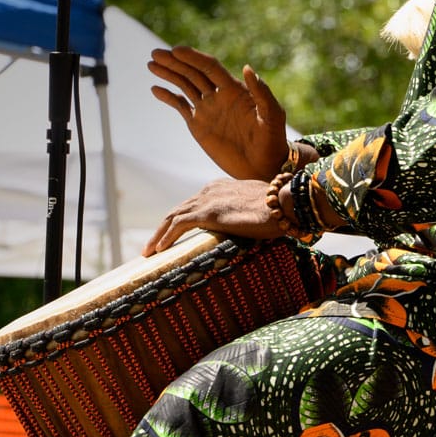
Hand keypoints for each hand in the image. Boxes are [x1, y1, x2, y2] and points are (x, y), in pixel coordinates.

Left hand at [143, 178, 291, 253]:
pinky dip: (165, 237)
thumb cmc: (280, 208)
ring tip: (150, 250)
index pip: (195, 202)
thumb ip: (247, 213)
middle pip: (179, 209)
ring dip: (159, 234)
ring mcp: (207, 200)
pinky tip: (158, 250)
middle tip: (154, 245)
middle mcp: (211, 189)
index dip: (182, 218)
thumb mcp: (258, 207)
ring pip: (173, 216)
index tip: (174, 232)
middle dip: (164, 227)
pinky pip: (178, 226)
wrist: (285, 203)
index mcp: (222, 186)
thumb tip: (252, 225)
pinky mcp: (207, 213)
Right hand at [148, 46, 287, 179]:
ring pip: (184, 85)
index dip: (194, 57)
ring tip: (151, 63)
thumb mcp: (272, 116)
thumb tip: (248, 68)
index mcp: (234, 89)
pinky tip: (155, 89)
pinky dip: (168, 97)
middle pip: (193, 72)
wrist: (263, 166)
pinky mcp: (199, 125)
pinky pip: (181, 106)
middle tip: (155, 53)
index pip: (210, 67)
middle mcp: (219, 95)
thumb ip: (261, 93)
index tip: (177, 51)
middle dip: (175, 62)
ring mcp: (207, 109)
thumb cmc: (272, 140)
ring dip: (168, 74)